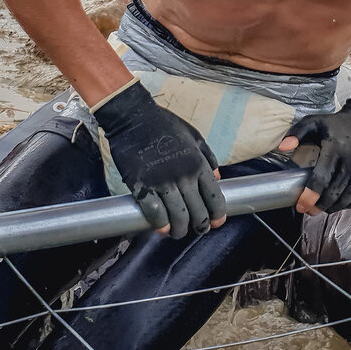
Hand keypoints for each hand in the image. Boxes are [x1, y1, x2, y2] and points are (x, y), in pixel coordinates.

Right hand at [93, 80, 226, 238]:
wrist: (133, 117)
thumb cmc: (163, 124)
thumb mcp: (193, 135)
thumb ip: (207, 156)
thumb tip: (217, 177)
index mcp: (197, 163)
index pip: (214, 196)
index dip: (217, 214)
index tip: (217, 222)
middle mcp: (183, 175)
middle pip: (198, 212)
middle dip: (200, 226)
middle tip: (198, 229)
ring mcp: (162, 182)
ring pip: (178, 217)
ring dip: (180, 230)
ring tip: (178, 231)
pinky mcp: (142, 186)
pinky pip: (155, 213)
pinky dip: (160, 224)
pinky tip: (162, 227)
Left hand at [278, 93, 350, 214]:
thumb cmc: (337, 124)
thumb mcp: (314, 122)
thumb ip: (296, 133)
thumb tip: (282, 147)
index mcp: (337, 147)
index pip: (321, 179)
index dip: (309, 196)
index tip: (300, 206)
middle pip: (334, 193)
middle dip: (318, 206)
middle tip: (308, 210)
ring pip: (347, 199)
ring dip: (332, 207)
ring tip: (322, 206)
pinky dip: (348, 203)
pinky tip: (338, 201)